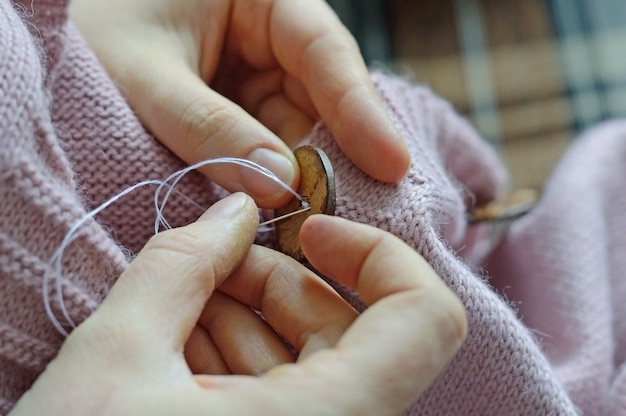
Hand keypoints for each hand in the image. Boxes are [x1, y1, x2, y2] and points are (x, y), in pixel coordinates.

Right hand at [10, 193, 465, 415]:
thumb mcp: (113, 359)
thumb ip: (181, 265)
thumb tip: (233, 212)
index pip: (427, 319)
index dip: (377, 256)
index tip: (307, 232)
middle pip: (355, 335)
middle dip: (281, 283)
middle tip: (212, 263)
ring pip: (316, 369)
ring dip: (250, 320)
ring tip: (179, 310)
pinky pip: (287, 402)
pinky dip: (241, 365)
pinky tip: (180, 355)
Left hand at [70, 0, 410, 207]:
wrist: (52, 46)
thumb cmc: (94, 34)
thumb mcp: (143, 76)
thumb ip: (209, 127)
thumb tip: (279, 184)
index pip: (322, 50)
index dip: (359, 109)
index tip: (390, 164)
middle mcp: (268, 36)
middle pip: (321, 97)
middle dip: (333, 156)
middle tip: (356, 213)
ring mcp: (257, 76)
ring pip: (298, 130)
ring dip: (302, 177)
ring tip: (316, 225)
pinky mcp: (242, 111)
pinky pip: (270, 148)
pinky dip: (275, 182)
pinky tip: (284, 214)